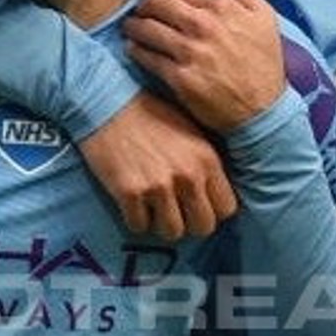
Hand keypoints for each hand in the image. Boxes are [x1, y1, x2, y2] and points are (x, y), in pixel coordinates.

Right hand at [73, 92, 237, 239]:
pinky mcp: (129, 192)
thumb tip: (212, 195)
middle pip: (203, 227)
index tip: (197, 206)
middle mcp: (188, 175)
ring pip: (172, 232)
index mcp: (207, 160)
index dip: (212, 211)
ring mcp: (158, 186)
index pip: (227, 208)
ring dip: (161, 224)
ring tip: (152, 210)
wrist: (107, 103)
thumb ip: (205, 164)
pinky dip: (135, 220)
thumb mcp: (191, 133)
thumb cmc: (148, 115)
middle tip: (175, 213)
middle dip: (189, 224)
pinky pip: (139, 226)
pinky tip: (132, 204)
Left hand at [122, 0, 288, 135]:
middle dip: (145, 6)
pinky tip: (134, 49)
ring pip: (146, 28)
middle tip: (141, 13)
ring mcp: (190, 52)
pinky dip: (135, 50)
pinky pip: (146, 57)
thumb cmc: (263, 61)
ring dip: (134, 27)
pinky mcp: (179, 77)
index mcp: (223, 7)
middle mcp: (204, 25)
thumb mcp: (264, 15)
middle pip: (156, 3)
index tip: (163, 5)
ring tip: (132, 29)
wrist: (263, 109)